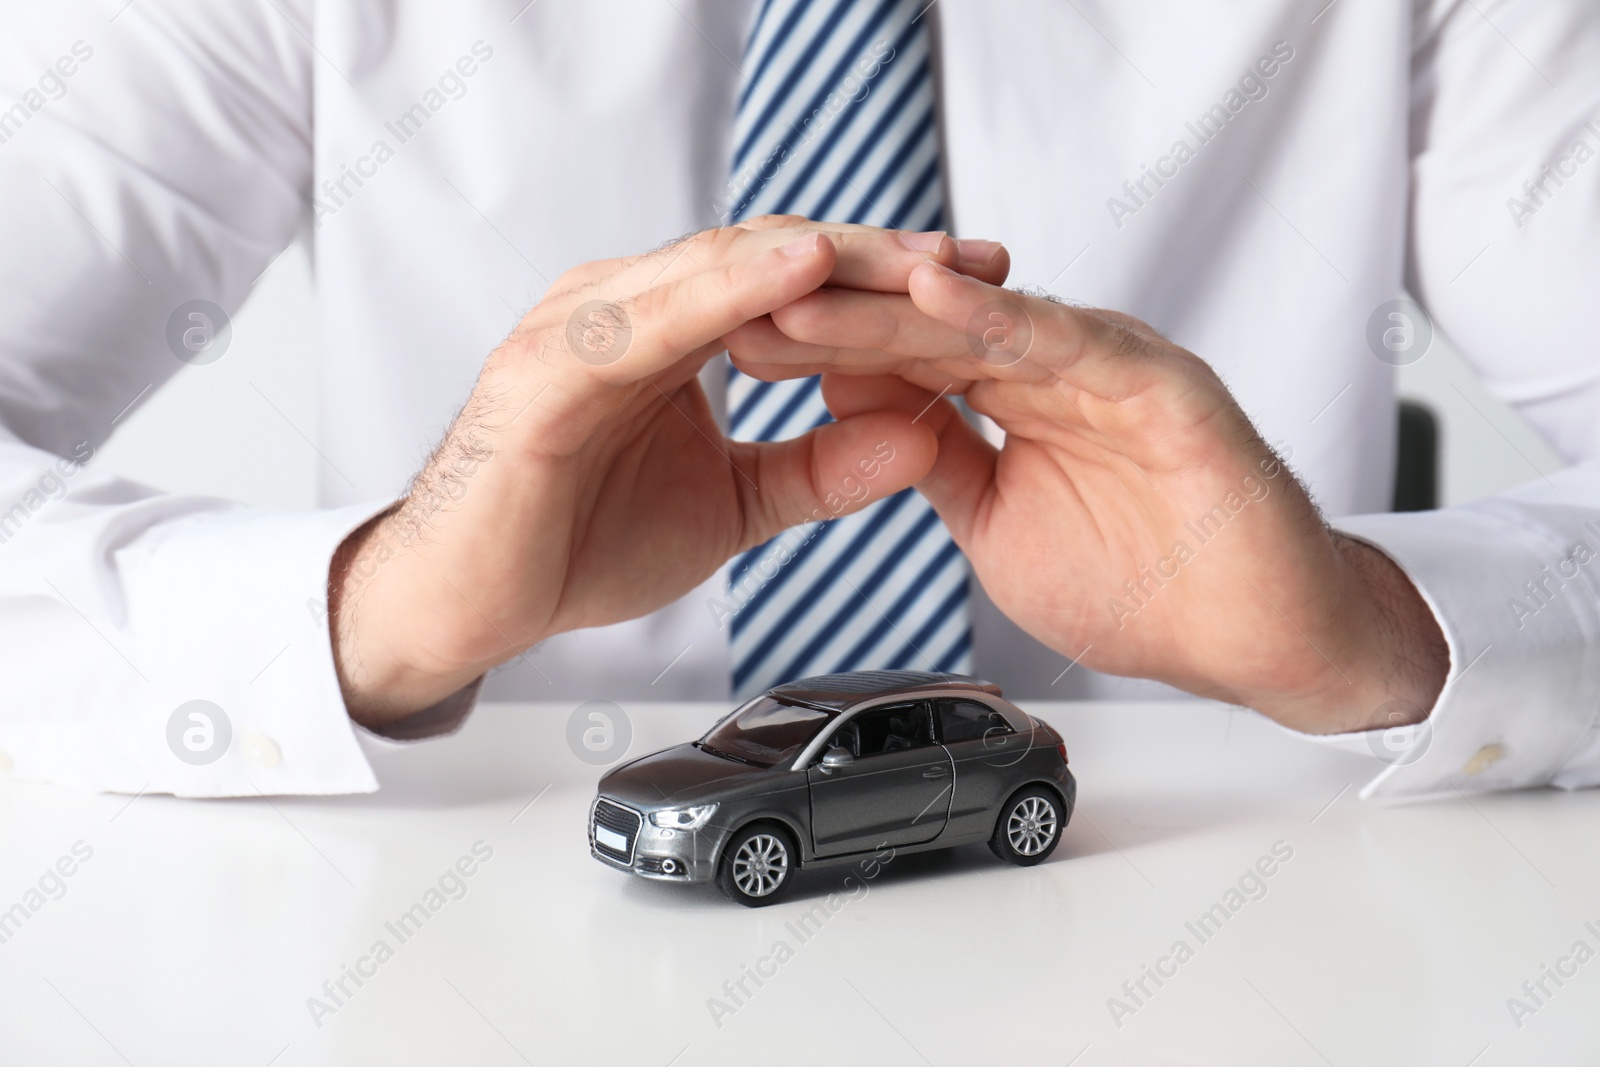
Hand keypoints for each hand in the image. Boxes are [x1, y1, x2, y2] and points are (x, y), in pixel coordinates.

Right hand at [329, 220, 1007, 726]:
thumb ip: (818, 467)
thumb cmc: (578, 538)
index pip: (794, 283)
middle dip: (878, 255)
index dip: (888, 279)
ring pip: (718, 268)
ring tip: (910, 251)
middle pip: (770, 257)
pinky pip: (651, 316)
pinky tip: (798, 272)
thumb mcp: (733, 504)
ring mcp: (586, 326)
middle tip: (976, 255)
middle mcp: (632, 309)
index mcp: (674, 331)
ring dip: (821, 256)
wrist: (471, 600)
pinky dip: (726, 290)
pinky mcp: (550, 366)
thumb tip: (918, 437)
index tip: (981, 283)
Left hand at [728, 261, 1447, 732]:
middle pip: (926, 331)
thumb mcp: (995, 525)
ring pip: (984, 324)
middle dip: (833, 319)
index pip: (900, 362)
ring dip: (891, 307)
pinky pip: (1070, 345)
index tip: (738, 347)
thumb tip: (853, 411)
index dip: (820, 352)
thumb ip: (934, 462)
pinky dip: (1000, 321)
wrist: (1255, 641)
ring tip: (809, 289)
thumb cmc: (1141, 585)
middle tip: (745, 304)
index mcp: (1015, 397)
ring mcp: (1107, 369)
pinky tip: (932, 297)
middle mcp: (1055, 368)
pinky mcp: (1160, 385)